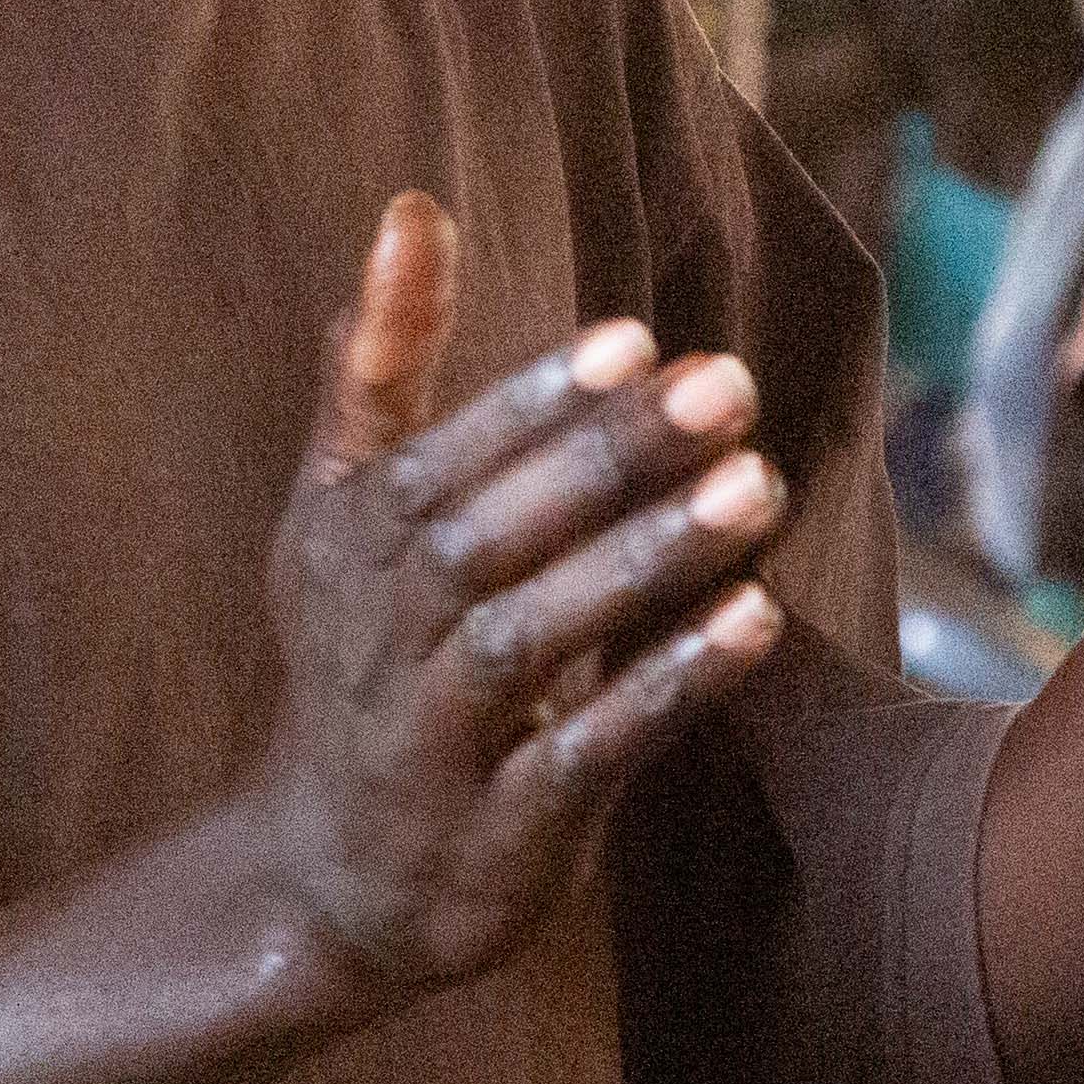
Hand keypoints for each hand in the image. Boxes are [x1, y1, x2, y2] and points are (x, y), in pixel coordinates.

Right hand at [247, 197, 792, 1006]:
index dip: (528, 401)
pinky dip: (664, 688)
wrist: (328, 876)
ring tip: (754, 490)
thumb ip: (382, 364)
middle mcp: (375, 637)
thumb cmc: (363, 655)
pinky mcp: (495, 834)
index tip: (632, 338)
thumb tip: (413, 206)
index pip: (435, 461)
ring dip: (646, 562)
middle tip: (729, 387)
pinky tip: (755, 624)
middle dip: (609, 459)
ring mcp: (429, 740)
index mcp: (346, 546)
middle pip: (489, 537)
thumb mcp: (345, 510)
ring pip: (532, 638)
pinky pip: (582, 755)